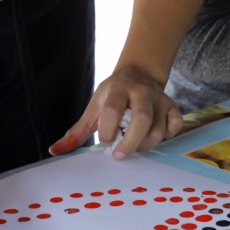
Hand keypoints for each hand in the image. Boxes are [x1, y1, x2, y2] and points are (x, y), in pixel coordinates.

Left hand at [50, 64, 183, 159]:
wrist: (138, 74)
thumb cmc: (112, 96)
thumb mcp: (93, 108)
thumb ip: (77, 132)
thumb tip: (54, 151)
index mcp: (117, 89)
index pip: (112, 109)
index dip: (107, 130)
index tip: (105, 140)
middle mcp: (141, 92)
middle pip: (141, 120)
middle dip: (130, 143)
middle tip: (119, 155)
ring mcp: (159, 99)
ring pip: (157, 129)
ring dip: (144, 145)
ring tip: (133, 145)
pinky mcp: (173, 106)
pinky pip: (175, 127)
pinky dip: (165, 137)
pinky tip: (152, 136)